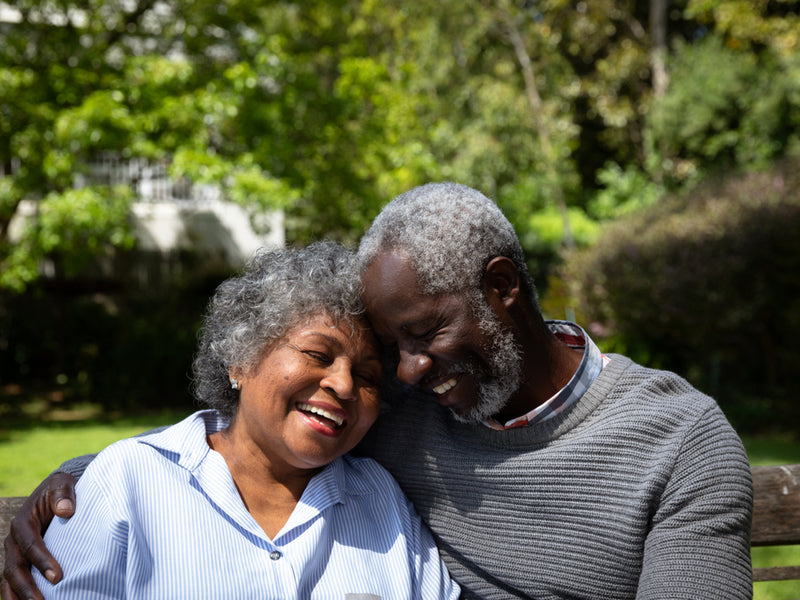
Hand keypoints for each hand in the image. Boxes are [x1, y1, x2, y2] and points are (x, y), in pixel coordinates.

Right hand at [1, 473, 76, 599]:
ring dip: (19, 597)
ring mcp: (14, 553)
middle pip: (15, 568)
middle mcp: (14, 541)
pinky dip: (18, 596)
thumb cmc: (60, 491)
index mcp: (22, 522)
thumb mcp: (62, 485)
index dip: (42, 561)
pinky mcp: (20, 562)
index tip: (58, 577)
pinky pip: (14, 583)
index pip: (31, 544)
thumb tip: (66, 510)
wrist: (55, 493)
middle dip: (27, 587)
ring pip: (9, 580)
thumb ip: (63, 494)